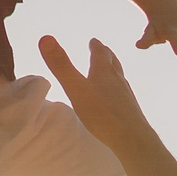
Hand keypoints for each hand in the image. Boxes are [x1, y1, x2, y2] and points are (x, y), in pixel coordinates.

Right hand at [38, 36, 153, 148]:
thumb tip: (45, 38)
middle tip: (103, 49)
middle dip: (106, 55)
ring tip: (110, 69)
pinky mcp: (130, 109)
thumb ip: (61, 66)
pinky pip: (122, 92)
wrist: (131, 137)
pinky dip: (117, 87)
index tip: (94, 40)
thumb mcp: (76, 89)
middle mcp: (117, 80)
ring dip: (114, 69)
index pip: (100, 54)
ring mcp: (125, 94)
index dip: (96, 46)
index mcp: (103, 72)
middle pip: (113, 62)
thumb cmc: (101, 113)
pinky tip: (115, 96)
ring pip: (120, 76)